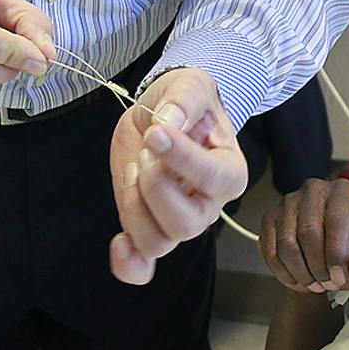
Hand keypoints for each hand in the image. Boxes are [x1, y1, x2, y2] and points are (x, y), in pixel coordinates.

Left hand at [108, 68, 246, 284]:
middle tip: (146, 151)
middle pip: (185, 224)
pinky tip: (118, 242)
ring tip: (134, 169)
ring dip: (135, 206)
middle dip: (155, 186)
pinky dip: (129, 263)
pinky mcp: (148, 224)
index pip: (213, 178)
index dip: (181, 158)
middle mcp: (208, 204)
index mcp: (230, 171)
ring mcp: (178, 220)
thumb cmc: (186, 102)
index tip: (156, 132)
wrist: (164, 113)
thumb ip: (184, 100)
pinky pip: (143, 264)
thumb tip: (168, 123)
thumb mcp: (190, 85)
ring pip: (157, 243)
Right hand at [258, 177, 348, 294]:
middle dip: (318, 268)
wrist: (332, 245)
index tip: (339, 278)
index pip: (336, 222)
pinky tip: (297, 280)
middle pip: (309, 233)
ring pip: (287, 243)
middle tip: (327, 284)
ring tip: (314, 284)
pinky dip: (283, 272)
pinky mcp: (270, 218)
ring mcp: (288, 203)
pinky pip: (270, 249)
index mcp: (343, 193)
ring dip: (300, 272)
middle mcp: (314, 191)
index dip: (336, 257)